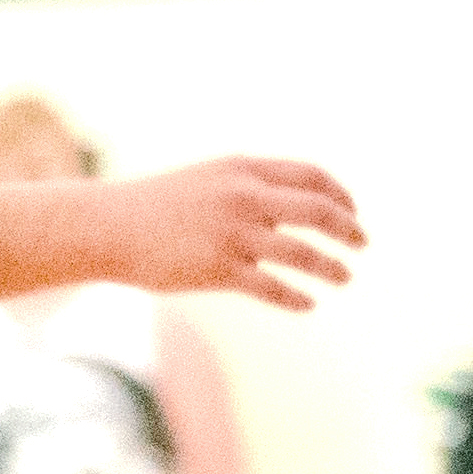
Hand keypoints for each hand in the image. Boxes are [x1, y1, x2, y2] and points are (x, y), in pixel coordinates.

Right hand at [115, 157, 363, 309]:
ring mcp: (232, 234)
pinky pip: (271, 287)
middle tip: (363, 244)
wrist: (109, 226)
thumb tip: (295, 210)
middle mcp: (243, 197)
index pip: (311, 176)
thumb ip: (253, 189)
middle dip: (348, 228)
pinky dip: (295, 297)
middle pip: (316, 210)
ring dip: (330, 267)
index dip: (340, 195)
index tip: (352, 212)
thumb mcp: (211, 180)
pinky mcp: (218, 269)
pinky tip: (307, 303)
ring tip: (345, 276)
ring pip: (301, 253)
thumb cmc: (160, 206)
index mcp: (244, 170)